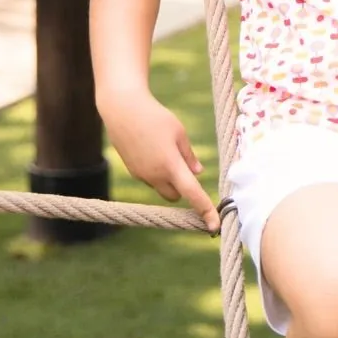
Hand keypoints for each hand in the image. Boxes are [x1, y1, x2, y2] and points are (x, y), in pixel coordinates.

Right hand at [99, 88, 219, 231]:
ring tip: (167, 150)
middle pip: (175, 195)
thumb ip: (189, 156)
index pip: (192, 193)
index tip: (215, 226)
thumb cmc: (156, 118)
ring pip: (162, 187)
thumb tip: (197, 174)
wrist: (123, 111)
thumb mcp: (179, 132)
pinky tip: (154, 149)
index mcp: (171, 165)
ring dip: (169, 180)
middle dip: (184, 190)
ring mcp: (141, 175)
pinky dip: (157, 172)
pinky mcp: (132, 172)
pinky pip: (150, 179)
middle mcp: (155, 175)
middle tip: (188, 169)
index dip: (205, 209)